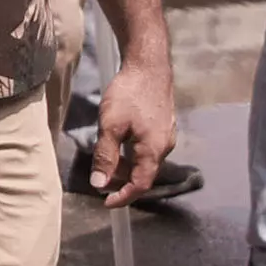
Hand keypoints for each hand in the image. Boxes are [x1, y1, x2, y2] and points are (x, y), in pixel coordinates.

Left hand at [85, 45, 179, 205]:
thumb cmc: (130, 93)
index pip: (140, 185)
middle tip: (100, 175)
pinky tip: (119, 139)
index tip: (106, 203)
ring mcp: (166, 134)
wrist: (148, 63)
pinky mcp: (163, 124)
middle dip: (121, 179)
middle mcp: (165, 146)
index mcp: (154, 150)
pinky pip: (147, 147)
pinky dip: (132, 151)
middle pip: (143, 173)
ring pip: (144, 159)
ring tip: (106, 155)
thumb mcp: (111, 126)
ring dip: (125, 163)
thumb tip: (99, 184)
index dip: (123, 197)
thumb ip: (105, 156)